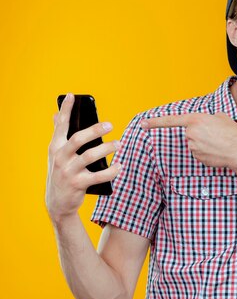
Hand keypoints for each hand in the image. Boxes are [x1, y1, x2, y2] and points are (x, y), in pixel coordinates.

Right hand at [46, 94, 121, 223]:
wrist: (57, 202)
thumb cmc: (61, 172)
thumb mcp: (56, 154)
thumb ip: (58, 135)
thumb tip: (55, 114)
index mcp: (55, 147)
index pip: (60, 125)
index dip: (65, 110)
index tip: (72, 95)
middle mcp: (60, 158)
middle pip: (78, 139)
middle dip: (94, 130)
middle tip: (110, 125)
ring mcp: (68, 171)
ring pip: (90, 156)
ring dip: (107, 149)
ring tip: (119, 144)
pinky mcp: (78, 184)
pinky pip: (98, 176)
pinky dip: (111, 171)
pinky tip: (120, 166)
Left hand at [140, 112, 236, 168]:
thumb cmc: (233, 132)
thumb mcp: (221, 117)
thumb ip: (207, 118)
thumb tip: (203, 124)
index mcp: (195, 120)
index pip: (170, 120)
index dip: (155, 122)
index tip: (143, 124)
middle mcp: (191, 133)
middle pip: (189, 133)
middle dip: (200, 133)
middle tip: (216, 134)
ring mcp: (193, 147)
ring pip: (194, 144)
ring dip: (204, 143)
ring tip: (218, 143)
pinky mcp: (198, 158)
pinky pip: (198, 153)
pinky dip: (206, 152)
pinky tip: (217, 151)